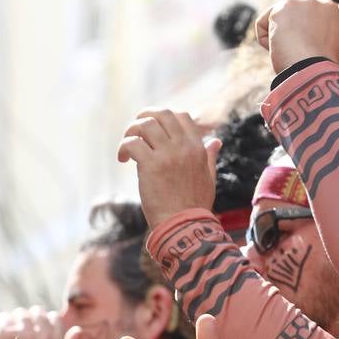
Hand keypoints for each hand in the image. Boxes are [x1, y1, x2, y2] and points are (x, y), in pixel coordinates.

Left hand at [0, 307, 62, 338]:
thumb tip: (79, 330)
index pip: (53, 317)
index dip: (42, 325)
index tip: (33, 336)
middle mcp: (44, 337)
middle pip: (37, 311)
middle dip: (28, 320)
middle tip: (20, 336)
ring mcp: (25, 335)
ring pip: (20, 312)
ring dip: (13, 321)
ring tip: (9, 336)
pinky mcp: (6, 334)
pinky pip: (4, 317)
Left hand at [117, 109, 219, 227]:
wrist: (184, 225)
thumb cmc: (195, 205)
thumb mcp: (209, 177)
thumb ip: (210, 156)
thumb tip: (216, 141)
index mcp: (198, 147)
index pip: (181, 115)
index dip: (164, 117)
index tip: (153, 130)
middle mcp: (183, 146)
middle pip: (162, 113)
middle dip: (144, 116)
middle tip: (135, 131)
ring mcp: (167, 154)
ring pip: (144, 124)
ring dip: (131, 131)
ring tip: (127, 148)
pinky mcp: (150, 165)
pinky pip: (132, 142)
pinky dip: (123, 147)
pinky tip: (123, 160)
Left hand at [252, 0, 338, 74]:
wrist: (315, 71)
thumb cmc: (326, 70)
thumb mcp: (338, 52)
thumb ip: (331, 41)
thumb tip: (319, 46)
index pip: (320, 24)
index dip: (311, 40)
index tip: (310, 53)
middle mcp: (327, 5)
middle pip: (301, 19)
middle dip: (297, 34)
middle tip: (299, 54)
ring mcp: (306, 4)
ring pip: (282, 20)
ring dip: (282, 37)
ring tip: (290, 53)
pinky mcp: (283, 7)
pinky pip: (263, 24)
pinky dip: (265, 40)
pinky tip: (278, 50)